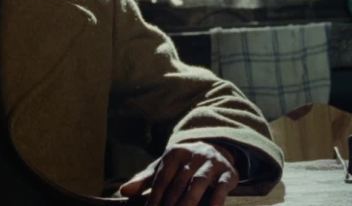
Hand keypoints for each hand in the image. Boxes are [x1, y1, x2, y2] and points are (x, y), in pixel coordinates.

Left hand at [119, 141, 238, 205]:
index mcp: (174, 153)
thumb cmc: (183, 165)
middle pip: (178, 184)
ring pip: (198, 185)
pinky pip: (220, 190)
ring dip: (188, 204)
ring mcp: (211, 163)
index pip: (161, 179)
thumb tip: (123, 191)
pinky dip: (214, 204)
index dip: (154, 199)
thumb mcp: (164, 167)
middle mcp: (193, 155)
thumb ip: (144, 180)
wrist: (215, 149)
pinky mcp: (228, 173)